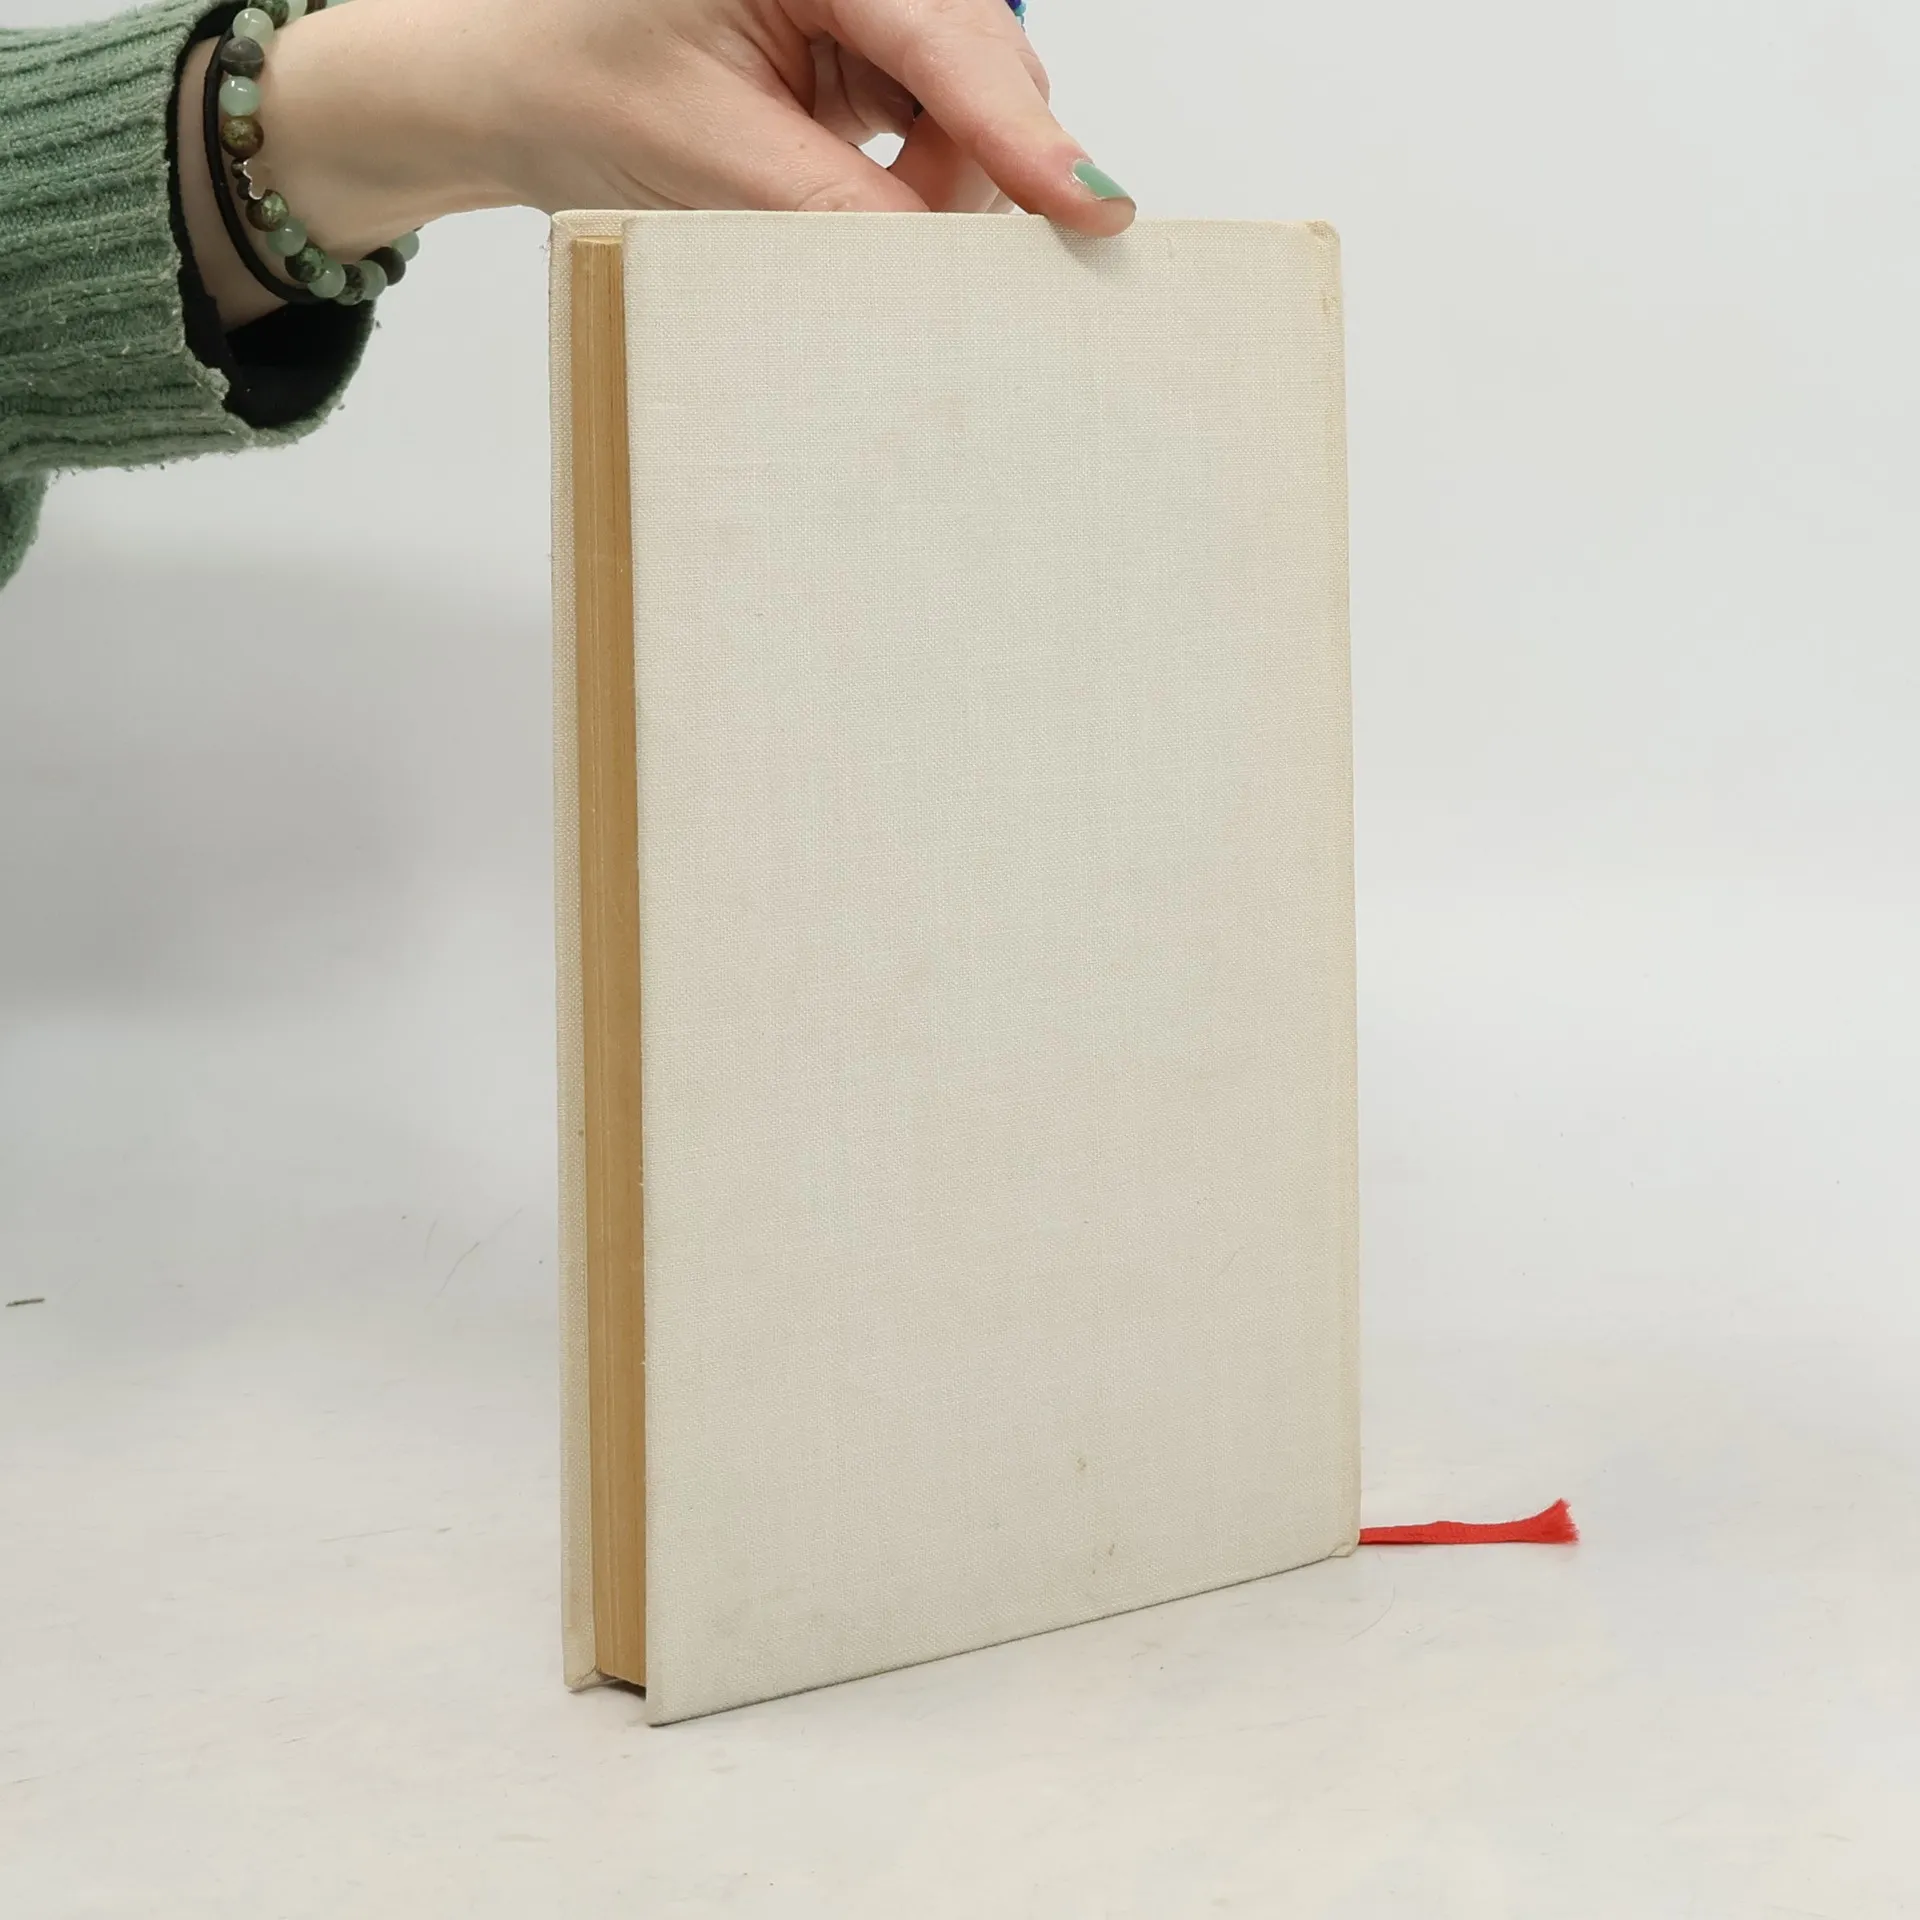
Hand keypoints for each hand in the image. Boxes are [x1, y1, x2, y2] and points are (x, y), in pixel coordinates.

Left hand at [181, 0, 1134, 325]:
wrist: (502, 84)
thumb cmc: (571, 85)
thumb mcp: (708, 159)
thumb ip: (839, 211)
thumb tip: (952, 272)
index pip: (940, 35)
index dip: (1021, 131)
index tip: (1092, 204)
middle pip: (974, 55)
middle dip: (985, 161)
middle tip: (981, 266)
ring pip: (961, 91)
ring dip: (942, 175)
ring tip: (847, 212)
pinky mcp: (853, 34)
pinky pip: (927, 107)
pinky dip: (912, 169)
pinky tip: (854, 191)